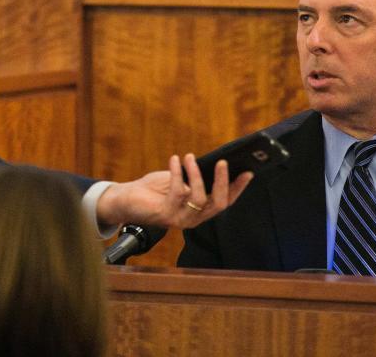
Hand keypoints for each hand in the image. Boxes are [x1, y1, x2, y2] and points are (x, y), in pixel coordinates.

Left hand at [95, 153, 252, 227]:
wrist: (127, 199)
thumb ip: (196, 176)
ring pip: (200, 198)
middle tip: (223, 162)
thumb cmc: (155, 188)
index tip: (248, 172)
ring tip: (189, 156)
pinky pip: (178, 192)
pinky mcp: (165, 215)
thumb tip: (213, 162)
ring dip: (195, 174)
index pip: (226, 201)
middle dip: (222, 182)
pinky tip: (174, 160)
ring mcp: (180, 219)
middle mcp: (194, 218)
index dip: (238, 188)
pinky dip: (177, 173)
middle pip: (218, 204)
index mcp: (201, 210)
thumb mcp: (180, 179)